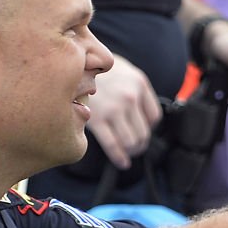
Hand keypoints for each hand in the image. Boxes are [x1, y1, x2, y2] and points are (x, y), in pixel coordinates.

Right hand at [85, 53, 162, 168]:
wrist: (72, 65)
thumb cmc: (96, 69)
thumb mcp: (123, 70)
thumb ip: (135, 89)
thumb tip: (142, 114)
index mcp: (139, 83)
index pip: (154, 117)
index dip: (150, 128)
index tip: (143, 131)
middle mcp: (129, 96)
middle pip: (144, 132)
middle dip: (141, 144)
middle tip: (135, 147)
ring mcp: (114, 109)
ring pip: (132, 142)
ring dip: (132, 151)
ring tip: (128, 153)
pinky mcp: (97, 120)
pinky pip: (114, 146)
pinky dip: (120, 158)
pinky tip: (122, 162)